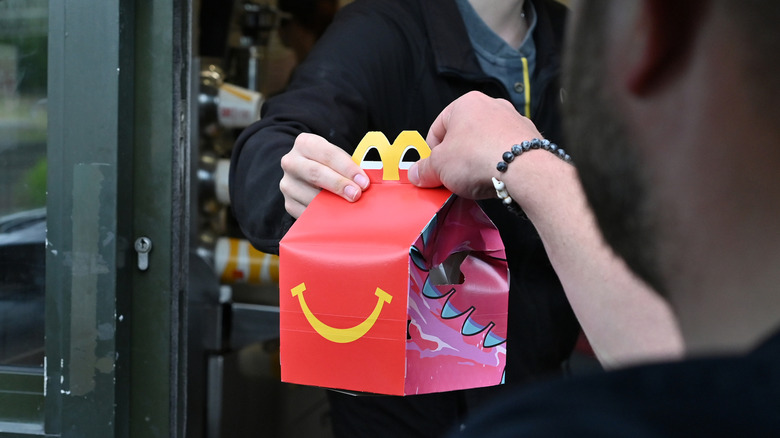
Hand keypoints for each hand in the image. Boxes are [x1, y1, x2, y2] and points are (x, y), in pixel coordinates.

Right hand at [279, 133, 369, 217]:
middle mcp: (291, 162)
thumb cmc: (330, 165)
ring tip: (350, 207)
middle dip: (339, 185)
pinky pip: (307, 213)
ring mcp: (288, 184)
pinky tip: (338, 217)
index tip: (363, 182)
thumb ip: (350, 166)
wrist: (308, 174)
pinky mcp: (289, 203)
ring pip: (310, 196)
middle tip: (356, 195)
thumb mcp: (337, 157)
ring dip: (332, 204)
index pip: (328, 154)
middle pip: (315, 173)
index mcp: (305, 143)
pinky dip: (324, 216)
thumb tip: (365, 183)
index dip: (347, 168)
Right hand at [408, 91, 541, 198]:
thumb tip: (417, 173)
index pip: (438, 128)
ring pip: (486, 143)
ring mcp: (513, 120)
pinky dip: (499, 164)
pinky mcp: (530, 138)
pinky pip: (506, 151)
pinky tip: (495, 178)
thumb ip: (425, 169)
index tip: (432, 170)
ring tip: (475, 180)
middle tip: (451, 177)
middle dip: (456, 157)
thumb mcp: (439, 167)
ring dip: (478, 160)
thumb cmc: (480, 157)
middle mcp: (492, 106)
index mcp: (465, 104)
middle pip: (464, 135)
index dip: (431, 152)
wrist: (524, 169)